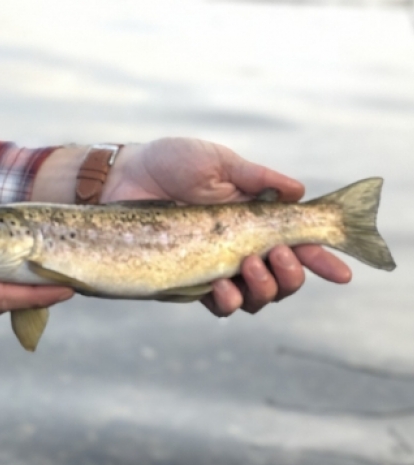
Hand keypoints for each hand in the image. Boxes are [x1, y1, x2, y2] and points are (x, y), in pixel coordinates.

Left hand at [102, 138, 350, 314]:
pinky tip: (222, 287)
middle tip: (278, 256)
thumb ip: (255, 177)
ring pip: (257, 297)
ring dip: (265, 289)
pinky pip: (217, 304)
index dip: (321, 259)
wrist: (123, 175)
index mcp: (254, 218)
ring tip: (249, 265)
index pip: (297, 243)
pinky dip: (228, 301)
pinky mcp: (187, 279)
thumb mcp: (216, 161)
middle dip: (292, 275)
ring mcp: (215, 265)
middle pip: (284, 278)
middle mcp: (239, 246)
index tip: (340, 271)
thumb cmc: (170, 162)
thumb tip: (298, 191)